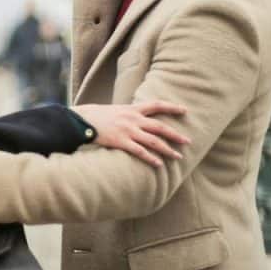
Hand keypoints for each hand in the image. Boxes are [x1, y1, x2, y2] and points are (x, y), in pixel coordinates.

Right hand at [73, 101, 190, 167]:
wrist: (82, 120)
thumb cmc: (97, 116)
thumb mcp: (116, 110)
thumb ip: (129, 114)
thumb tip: (139, 118)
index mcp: (132, 109)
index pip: (157, 105)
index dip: (172, 107)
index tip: (184, 110)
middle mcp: (133, 119)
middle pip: (160, 126)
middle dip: (175, 134)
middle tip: (188, 141)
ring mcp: (128, 130)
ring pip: (153, 141)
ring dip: (167, 149)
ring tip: (178, 157)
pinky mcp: (121, 142)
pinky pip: (140, 151)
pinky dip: (151, 158)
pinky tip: (159, 164)